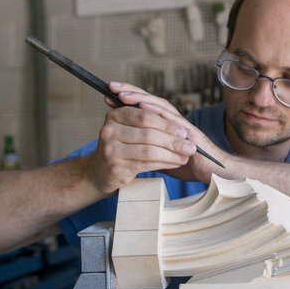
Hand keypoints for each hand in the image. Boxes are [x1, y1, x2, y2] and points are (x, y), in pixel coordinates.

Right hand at [82, 82, 198, 194]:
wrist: (99, 172)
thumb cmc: (121, 147)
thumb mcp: (128, 128)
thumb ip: (145, 119)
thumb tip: (177, 120)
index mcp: (114, 116)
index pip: (145, 116)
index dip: (167, 123)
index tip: (184, 130)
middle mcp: (109, 131)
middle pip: (149, 133)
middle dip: (173, 140)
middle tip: (190, 146)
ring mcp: (111, 151)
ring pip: (149, 150)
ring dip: (171, 154)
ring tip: (185, 156)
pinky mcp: (116, 168)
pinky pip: (146, 164)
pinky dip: (164, 163)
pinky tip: (174, 163)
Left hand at [102, 82, 226, 183]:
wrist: (215, 174)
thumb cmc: (190, 166)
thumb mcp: (162, 159)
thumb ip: (149, 152)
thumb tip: (130, 153)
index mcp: (166, 125)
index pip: (145, 107)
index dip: (128, 100)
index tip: (109, 95)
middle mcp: (174, 121)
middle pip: (150, 100)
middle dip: (130, 91)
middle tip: (111, 86)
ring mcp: (182, 126)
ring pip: (159, 106)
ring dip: (140, 98)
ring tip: (122, 94)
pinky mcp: (190, 133)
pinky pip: (171, 120)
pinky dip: (157, 111)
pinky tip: (143, 106)